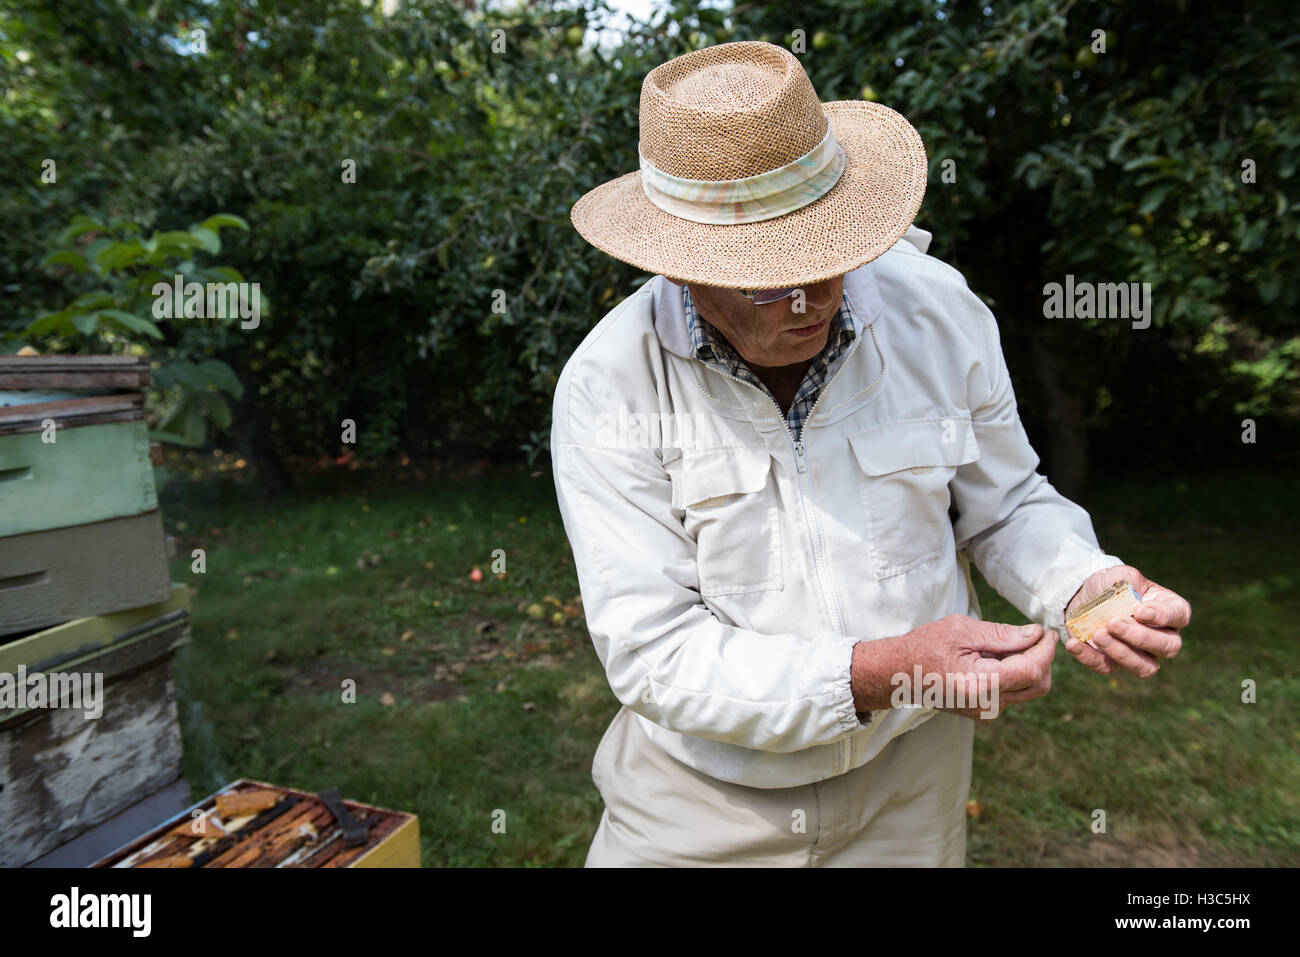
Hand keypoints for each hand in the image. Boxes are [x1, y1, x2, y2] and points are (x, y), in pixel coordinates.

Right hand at [853, 614, 1056, 719]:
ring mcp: (986, 711)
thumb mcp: (960, 630)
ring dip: (1032, 666)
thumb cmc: (924, 647)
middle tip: (1035, 635)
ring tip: (1013, 643)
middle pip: (1038, 685)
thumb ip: (1000, 634)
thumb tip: (1035, 634)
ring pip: (1029, 690)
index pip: (1032, 670)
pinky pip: (1014, 693)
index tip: (1047, 630)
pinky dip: (1018, 674)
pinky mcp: (985, 711)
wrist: (899, 674)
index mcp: (980, 684)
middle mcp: (987, 704)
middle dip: (1044, 659)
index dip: (1045, 649)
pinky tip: (1001, 657)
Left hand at [1063, 565, 1189, 678]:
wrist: (1083, 596)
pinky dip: (1089, 658)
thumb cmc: (1110, 584)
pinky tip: (1074, 644)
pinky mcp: (1113, 663)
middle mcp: (1161, 636)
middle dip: (1141, 637)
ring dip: (1121, 653)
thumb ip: (1129, 582)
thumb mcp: (1119, 575)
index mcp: (1169, 609)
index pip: (1179, 616)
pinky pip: (1106, 668)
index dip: (1163, 616)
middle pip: (1168, 647)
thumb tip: (1133, 598)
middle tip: (1114, 623)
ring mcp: (1139, 654)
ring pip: (1144, 667)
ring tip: (1098, 634)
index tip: (1140, 610)